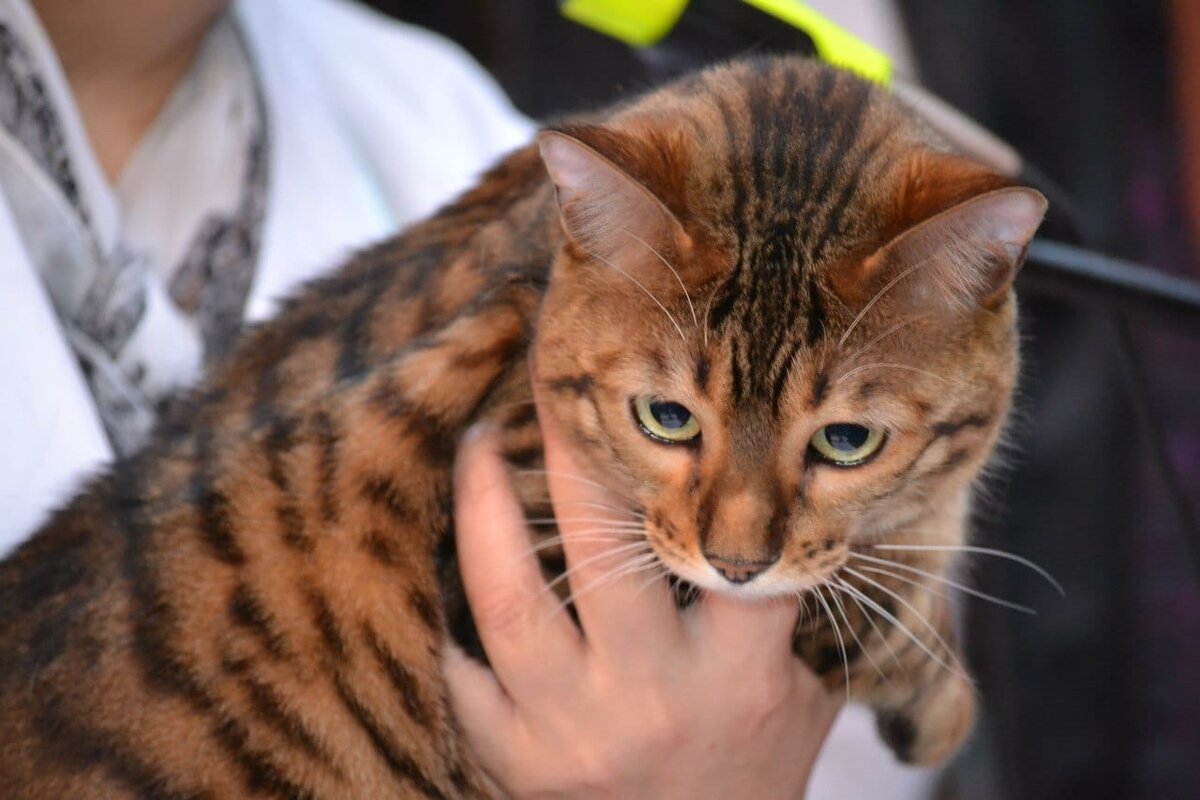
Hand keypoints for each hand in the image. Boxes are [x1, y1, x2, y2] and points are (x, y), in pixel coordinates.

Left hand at [446, 407, 839, 798]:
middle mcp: (652, 698)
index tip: (678, 408)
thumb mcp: (797, 696)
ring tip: (476, 448)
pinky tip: (445, 553)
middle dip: (570, 458)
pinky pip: (465, 674)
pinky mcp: (517, 765)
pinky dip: (452, 611)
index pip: (724, 554)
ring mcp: (574, 732)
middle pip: (600, 554)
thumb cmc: (753, 771)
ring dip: (483, 512)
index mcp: (737, 677)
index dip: (707, 473)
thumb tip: (765, 509)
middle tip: (551, 390)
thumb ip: (778, 615)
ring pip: (509, 604)